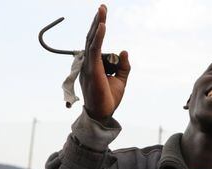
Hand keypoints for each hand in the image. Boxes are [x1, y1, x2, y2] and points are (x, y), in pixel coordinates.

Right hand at [79, 4, 130, 121]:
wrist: (103, 115)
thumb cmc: (109, 99)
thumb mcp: (121, 80)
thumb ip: (123, 66)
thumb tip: (124, 51)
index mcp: (93, 66)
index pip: (95, 44)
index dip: (98, 29)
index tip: (102, 16)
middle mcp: (88, 64)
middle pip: (92, 38)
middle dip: (97, 21)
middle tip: (103, 7)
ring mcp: (88, 66)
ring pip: (92, 41)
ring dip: (97, 24)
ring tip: (102, 10)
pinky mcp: (92, 70)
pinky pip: (94, 50)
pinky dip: (98, 37)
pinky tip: (102, 26)